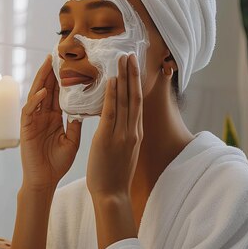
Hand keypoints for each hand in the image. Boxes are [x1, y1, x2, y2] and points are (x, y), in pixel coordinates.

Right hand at [20, 55, 82, 190]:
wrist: (45, 181)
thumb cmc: (57, 163)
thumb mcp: (72, 141)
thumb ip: (76, 125)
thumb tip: (84, 109)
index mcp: (54, 117)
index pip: (58, 93)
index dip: (63, 78)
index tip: (70, 62)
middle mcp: (43, 116)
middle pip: (46, 88)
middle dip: (50, 71)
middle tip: (56, 53)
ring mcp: (33, 121)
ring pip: (36, 95)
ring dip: (41, 80)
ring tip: (47, 64)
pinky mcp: (26, 129)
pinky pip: (29, 112)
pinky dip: (35, 102)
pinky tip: (42, 93)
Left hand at [86, 54, 142, 198]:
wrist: (112, 194)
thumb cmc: (114, 174)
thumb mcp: (123, 150)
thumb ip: (123, 134)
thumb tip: (119, 121)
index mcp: (135, 133)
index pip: (137, 103)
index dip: (136, 83)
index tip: (134, 67)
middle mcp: (133, 130)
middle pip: (135, 97)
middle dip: (133, 74)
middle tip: (130, 54)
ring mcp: (123, 134)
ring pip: (126, 100)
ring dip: (125, 78)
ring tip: (122, 59)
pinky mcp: (109, 138)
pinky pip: (112, 112)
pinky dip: (113, 95)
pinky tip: (113, 81)